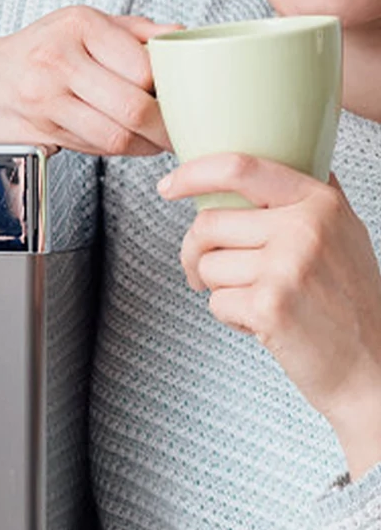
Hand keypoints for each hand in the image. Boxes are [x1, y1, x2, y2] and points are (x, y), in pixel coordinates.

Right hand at [0, 7, 172, 155]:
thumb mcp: (80, 23)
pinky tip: (129, 142)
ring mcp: (45, 100)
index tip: (183, 93)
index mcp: (77, 25)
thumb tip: (182, 36)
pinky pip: (94, 148)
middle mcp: (57, 61)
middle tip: (180, 127)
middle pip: (132, 106)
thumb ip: (133, 30)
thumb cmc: (35, 50)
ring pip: (115, 136)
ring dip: (146, 144)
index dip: (170, 86)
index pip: (143, 65)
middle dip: (165, 125)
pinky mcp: (40, 132)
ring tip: (159, 138)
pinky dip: (120, 150)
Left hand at [162, 154, 380, 479]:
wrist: (372, 364)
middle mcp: (306, 228)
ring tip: (259, 301)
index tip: (169, 186)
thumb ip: (304, 199)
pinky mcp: (270, 305)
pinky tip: (265, 323)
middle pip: (207, 224)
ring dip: (219, 289)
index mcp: (320, 202)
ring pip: (207, 265)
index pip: (240, 168)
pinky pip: (215, 303)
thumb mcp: (342, 234)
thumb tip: (260, 165)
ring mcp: (288, 266)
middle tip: (212, 274)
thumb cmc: (350, 302)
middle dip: (197, 253)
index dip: (192, 174)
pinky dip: (231, 318)